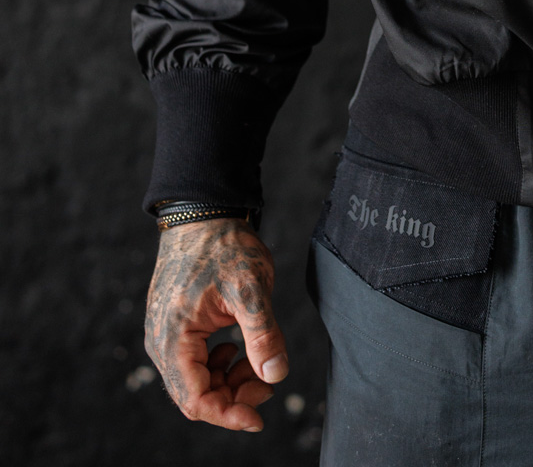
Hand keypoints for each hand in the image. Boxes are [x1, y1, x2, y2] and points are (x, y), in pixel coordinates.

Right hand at [144, 218, 287, 430]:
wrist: (204, 213)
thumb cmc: (223, 246)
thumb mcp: (250, 288)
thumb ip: (262, 335)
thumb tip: (275, 376)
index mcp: (173, 338)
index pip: (195, 400)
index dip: (228, 415)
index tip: (260, 415)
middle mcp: (161, 343)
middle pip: (195, 395)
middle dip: (234, 396)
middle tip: (267, 379)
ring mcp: (165, 335)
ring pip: (196, 380)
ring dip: (228, 381)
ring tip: (257, 361)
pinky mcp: (174, 327)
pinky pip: (194, 362)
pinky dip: (220, 364)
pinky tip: (238, 348)